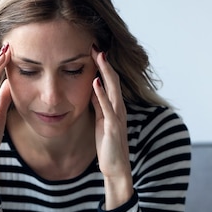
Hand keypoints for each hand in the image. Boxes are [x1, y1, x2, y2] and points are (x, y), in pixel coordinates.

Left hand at [91, 46, 133, 208]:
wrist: (116, 167)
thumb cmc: (108, 145)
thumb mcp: (101, 120)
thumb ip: (98, 104)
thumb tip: (92, 87)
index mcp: (115, 106)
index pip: (109, 80)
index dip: (102, 64)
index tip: (93, 48)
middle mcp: (119, 108)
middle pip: (112, 79)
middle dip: (104, 62)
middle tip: (95, 44)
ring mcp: (117, 116)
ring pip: (112, 89)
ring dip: (105, 72)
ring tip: (98, 56)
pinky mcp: (113, 127)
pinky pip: (107, 107)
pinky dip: (101, 94)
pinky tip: (95, 82)